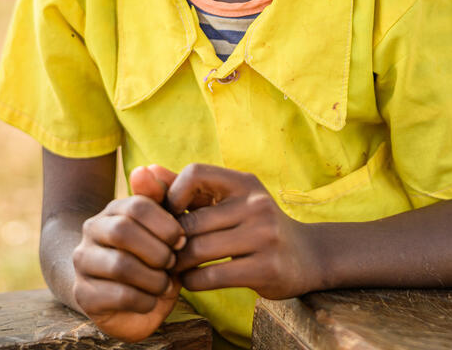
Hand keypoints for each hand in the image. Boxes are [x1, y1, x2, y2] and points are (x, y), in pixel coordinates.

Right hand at [71, 165, 184, 340]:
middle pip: (123, 231)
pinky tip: (151, 300)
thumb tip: (145, 169)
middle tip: (172, 262)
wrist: (126, 299)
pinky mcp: (84, 295)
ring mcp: (83, 263)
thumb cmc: (153, 258)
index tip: (181, 240)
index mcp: (112, 210)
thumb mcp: (164, 229)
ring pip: (120, 265)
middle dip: (157, 250)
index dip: (165, 223)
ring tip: (164, 284)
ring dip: (153, 278)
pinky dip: (144, 300)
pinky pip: (118, 295)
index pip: (136, 205)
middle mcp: (91, 231)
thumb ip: (162, 198)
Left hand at [167, 164, 318, 299]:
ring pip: (198, 250)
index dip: (172, 194)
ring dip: (178, 263)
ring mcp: (264, 236)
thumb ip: (187, 190)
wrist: (307, 256)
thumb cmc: (255, 226)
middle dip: (170, 239)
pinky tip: (191, 280)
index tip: (170, 215)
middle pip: (191, 221)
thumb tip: (145, 171)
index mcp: (244, 183)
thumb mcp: (228, 201)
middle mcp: (257, 205)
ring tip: (173, 266)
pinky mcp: (266, 269)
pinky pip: (212, 276)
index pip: (195, 174)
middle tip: (161, 251)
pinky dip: (193, 281)